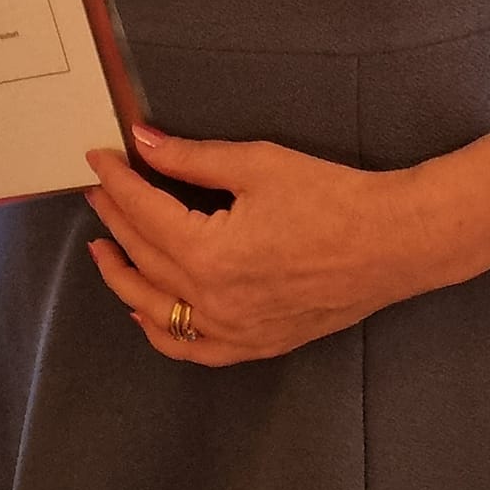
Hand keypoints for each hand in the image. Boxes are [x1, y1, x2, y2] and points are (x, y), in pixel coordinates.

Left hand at [83, 124, 429, 366]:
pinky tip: (145, 312)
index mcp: (210, 256)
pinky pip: (193, 349)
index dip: (118, 182)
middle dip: (116, 220)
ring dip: (123, 279)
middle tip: (99, 191)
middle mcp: (214, 303)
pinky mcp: (255, 344)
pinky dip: (160, 332)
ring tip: (104, 248)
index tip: (99, 159)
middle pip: (145, 258)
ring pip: (157, 312)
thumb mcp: (256, 164)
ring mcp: (233, 332)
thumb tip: (143, 140)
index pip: (145, 214)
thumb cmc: (329, 197)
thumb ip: (190, 158)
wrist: (391, 243)